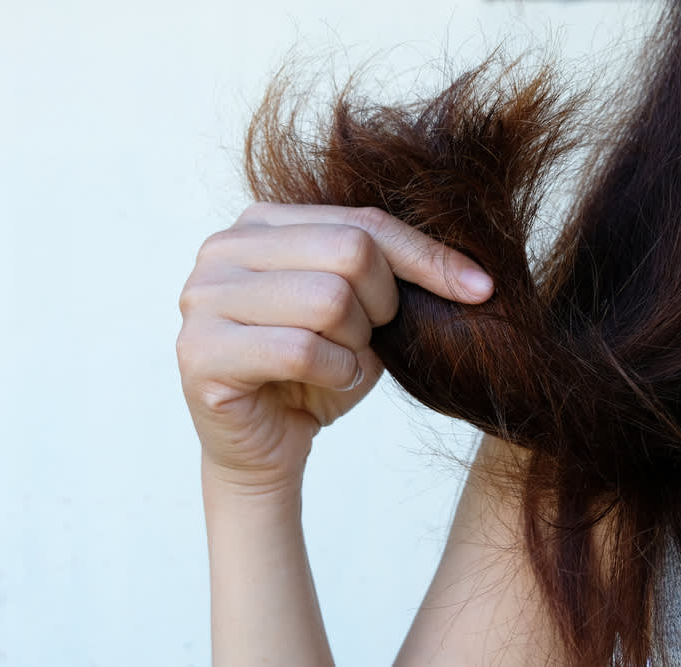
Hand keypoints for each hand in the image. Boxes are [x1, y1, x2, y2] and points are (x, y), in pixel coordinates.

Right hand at [176, 203, 493, 491]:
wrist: (268, 446)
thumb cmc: (319, 373)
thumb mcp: (366, 314)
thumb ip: (394, 276)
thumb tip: (476, 277)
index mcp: (263, 223)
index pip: (363, 222)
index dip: (427, 257)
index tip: (481, 288)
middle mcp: (224, 247)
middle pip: (350, 251)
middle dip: (383, 305)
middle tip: (369, 339)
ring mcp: (202, 296)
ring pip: (328, 299)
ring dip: (356, 344)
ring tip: (340, 361)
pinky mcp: (199, 351)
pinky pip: (301, 349)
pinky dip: (335, 373)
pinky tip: (324, 384)